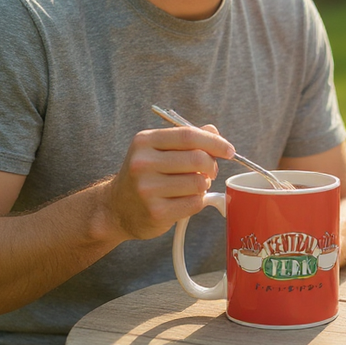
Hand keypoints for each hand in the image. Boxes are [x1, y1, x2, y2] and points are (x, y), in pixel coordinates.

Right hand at [105, 123, 235, 240]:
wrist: (116, 208)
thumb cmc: (145, 175)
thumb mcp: (157, 150)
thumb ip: (186, 138)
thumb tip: (214, 131)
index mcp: (145, 142)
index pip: (188, 135)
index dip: (215, 142)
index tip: (229, 150)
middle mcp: (143, 163)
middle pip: (197, 159)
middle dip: (211, 166)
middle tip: (209, 172)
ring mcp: (147, 189)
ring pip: (199, 184)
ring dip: (203, 186)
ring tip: (191, 186)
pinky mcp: (156, 212)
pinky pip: (194, 204)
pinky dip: (197, 201)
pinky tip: (184, 200)